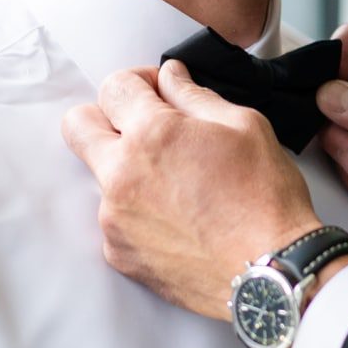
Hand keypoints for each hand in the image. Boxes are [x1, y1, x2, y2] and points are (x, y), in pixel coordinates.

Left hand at [61, 63, 320, 318]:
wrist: (270, 270)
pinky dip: (137, 212)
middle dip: (105, 117)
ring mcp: (114, 217)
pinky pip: (114, 219)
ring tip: (177, 185)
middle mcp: (121, 173)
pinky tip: (178, 219)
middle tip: (144, 128)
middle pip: (77, 126)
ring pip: (99, 175)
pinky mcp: (119, 252)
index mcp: (152, 133)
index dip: (138, 82)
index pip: (114, 86)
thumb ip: (196, 96)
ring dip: (127, 169)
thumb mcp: (246, 126)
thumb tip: (170, 77)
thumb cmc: (266, 198)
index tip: (158, 93)